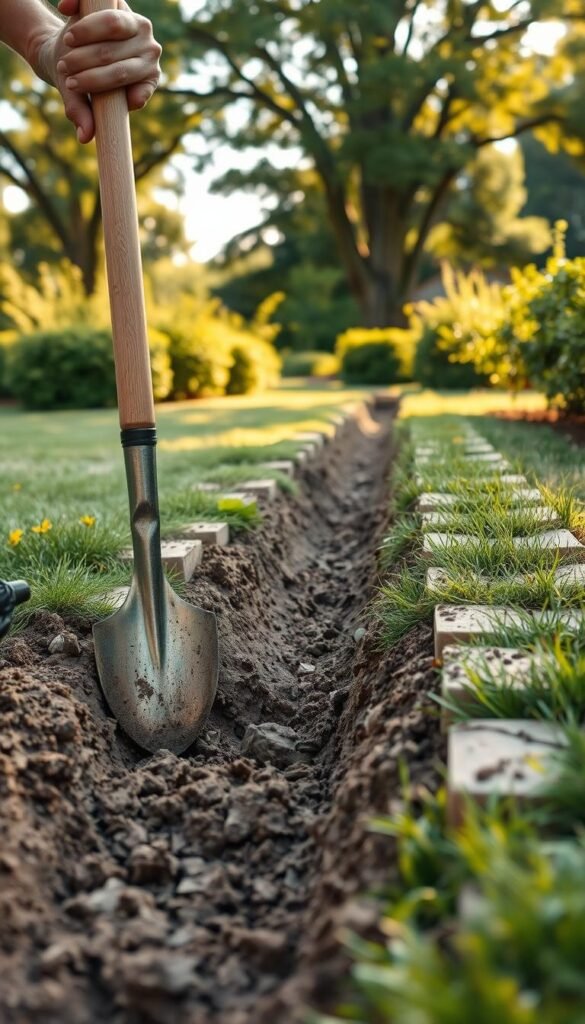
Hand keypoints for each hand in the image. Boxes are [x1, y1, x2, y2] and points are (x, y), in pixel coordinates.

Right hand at [38, 0, 160, 142]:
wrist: (65, 45)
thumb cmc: (78, 76)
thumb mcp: (78, 95)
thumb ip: (82, 113)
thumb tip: (84, 138)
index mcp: (149, 78)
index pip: (130, 78)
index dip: (100, 81)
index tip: (77, 85)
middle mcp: (151, 51)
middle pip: (115, 56)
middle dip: (86, 64)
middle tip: (66, 70)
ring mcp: (139, 25)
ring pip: (112, 26)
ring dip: (84, 38)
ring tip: (66, 49)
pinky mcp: (122, 4)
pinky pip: (104, 6)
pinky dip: (84, 9)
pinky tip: (66, 10)